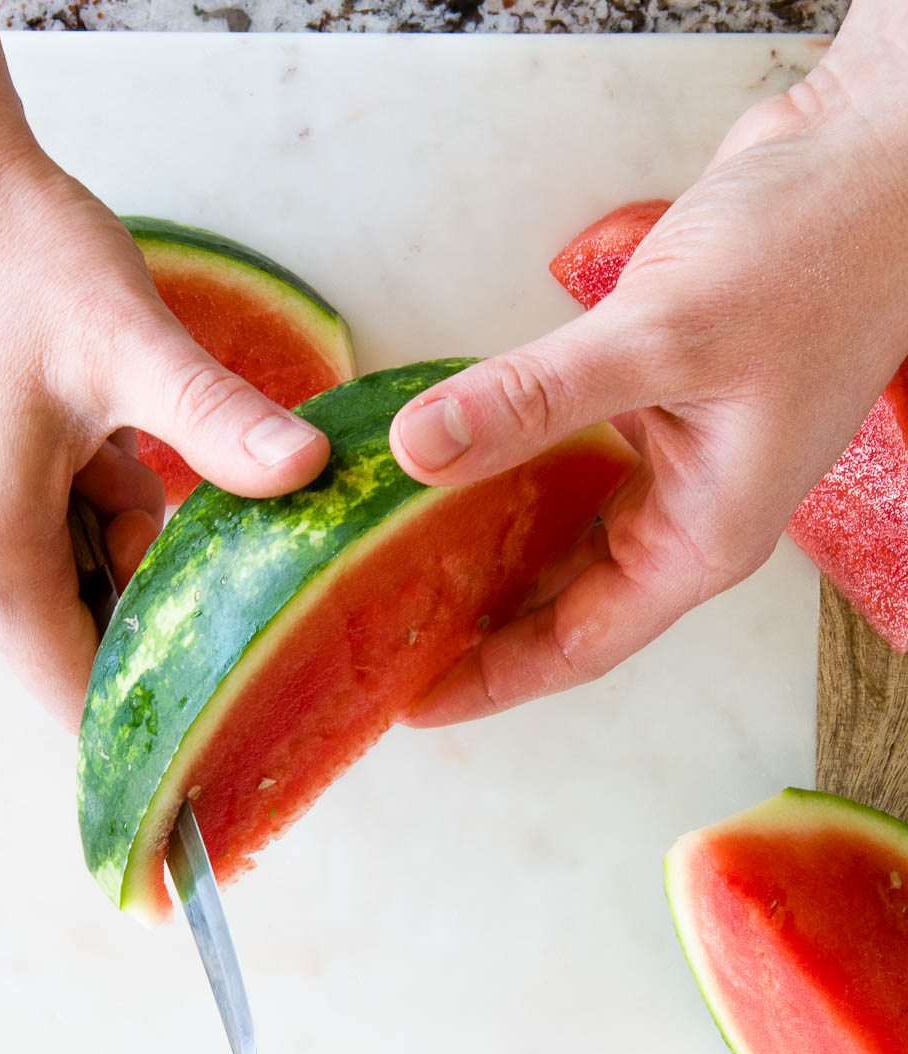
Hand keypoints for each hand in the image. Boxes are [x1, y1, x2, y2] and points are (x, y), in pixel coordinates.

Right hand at [0, 142, 328, 731]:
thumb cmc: (3, 255)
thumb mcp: (127, 344)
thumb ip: (216, 424)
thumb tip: (309, 472)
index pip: (76, 691)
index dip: (150, 712)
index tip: (224, 711)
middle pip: (78, 629)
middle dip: (144, 571)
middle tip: (154, 472)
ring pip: (63, 574)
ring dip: (112, 518)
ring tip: (104, 427)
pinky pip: (32, 534)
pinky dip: (78, 495)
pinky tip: (79, 422)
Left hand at [390, 30, 907, 726]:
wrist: (872, 161)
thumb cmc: (813, 257)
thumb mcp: (661, 341)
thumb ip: (534, 400)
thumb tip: (419, 452)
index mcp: (702, 535)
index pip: (579, 644)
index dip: (492, 679)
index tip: (412, 705)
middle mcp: (681, 509)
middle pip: (559, 600)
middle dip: (474, 626)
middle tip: (380, 637)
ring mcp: (665, 454)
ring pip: (555, 531)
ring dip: (481, 550)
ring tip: (389, 566)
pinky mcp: (643, 399)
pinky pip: (558, 460)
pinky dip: (501, 468)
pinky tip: (441, 466)